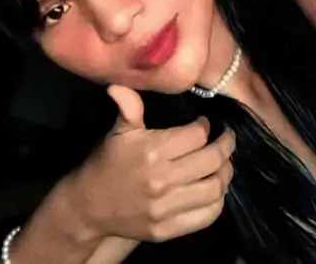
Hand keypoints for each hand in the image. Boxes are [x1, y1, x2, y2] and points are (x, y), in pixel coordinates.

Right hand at [70, 85, 234, 243]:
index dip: (206, 126)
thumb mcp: (118, 132)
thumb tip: (120, 85)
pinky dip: (217, 202)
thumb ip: (128, 107)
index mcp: (152, 151)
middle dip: (225, 146)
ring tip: (225, 163)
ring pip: (214, 188)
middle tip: (226, 139)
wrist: (89, 206)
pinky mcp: (167, 230)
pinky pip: (206, 216)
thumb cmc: (108, 163)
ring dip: (226, 173)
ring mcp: (166, 208)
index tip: (206, 123)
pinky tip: (215, 189)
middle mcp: (162, 180)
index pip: (197, 135)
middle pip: (211, 160)